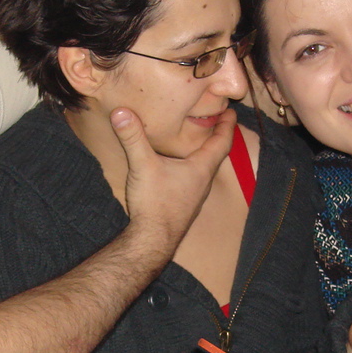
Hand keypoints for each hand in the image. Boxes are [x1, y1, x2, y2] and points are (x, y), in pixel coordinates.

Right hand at [110, 106, 235, 253]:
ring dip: (204, 153)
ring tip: (198, 140)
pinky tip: (178, 167)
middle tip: (216, 120)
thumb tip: (120, 111)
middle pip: (216, 154)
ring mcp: (194, 195)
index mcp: (201, 169)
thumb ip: (132, 138)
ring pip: (204, 169)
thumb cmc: (154, 204)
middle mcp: (202, 182)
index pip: (222, 142)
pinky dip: (192, 167)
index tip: (231, 111)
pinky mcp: (183, 205)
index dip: (227, 125)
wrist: (152, 242)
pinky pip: (193, 180)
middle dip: (217, 136)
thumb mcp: (142, 165)